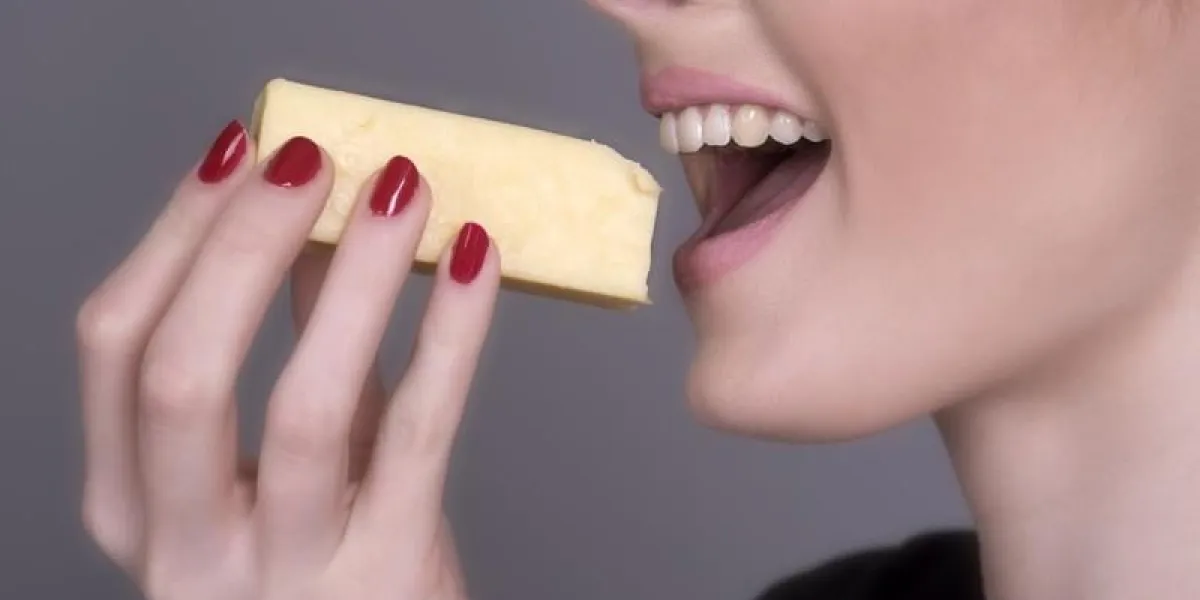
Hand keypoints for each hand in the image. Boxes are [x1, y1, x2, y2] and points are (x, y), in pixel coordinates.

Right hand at [75, 121, 497, 599]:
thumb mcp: (282, 465)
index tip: (237, 152)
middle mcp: (188, 546)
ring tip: (402, 191)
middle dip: (240, 244)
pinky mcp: (388, 571)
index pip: (117, 345)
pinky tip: (473, 263)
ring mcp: (287, 569)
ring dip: (355, 277)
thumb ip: (291, 353)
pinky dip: (448, 334)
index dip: (175, 234)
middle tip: (311, 157)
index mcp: (137, 503)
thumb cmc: (327, 568)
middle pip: (181, 371)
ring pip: (302, 404)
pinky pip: (418, 432)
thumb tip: (313, 229)